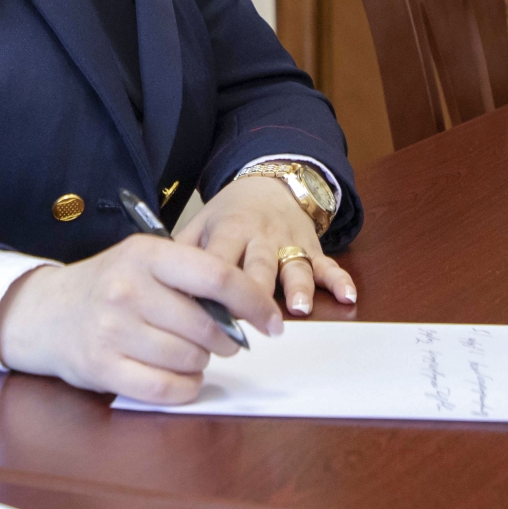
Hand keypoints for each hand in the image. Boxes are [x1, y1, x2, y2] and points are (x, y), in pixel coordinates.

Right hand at [0, 234, 282, 403]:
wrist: (44, 312)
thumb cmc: (108, 285)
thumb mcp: (145, 261)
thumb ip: (192, 277)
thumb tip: (248, 310)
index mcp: (146, 254)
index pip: (217, 276)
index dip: (254, 302)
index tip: (272, 321)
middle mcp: (128, 288)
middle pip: (207, 326)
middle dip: (226, 340)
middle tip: (222, 340)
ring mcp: (113, 329)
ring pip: (190, 359)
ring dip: (202, 363)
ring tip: (190, 353)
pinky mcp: (103, 367)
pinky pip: (166, 388)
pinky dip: (184, 387)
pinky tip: (179, 376)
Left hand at [174, 175, 356, 316]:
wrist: (270, 183)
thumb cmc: (229, 214)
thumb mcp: (200, 224)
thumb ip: (183, 254)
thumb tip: (160, 292)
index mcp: (229, 229)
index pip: (218, 261)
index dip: (212, 289)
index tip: (206, 318)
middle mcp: (260, 236)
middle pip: (258, 265)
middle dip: (257, 295)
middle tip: (255, 325)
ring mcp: (289, 242)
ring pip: (294, 266)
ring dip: (298, 286)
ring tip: (299, 307)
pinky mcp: (312, 248)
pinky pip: (328, 264)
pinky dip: (339, 280)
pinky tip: (347, 296)